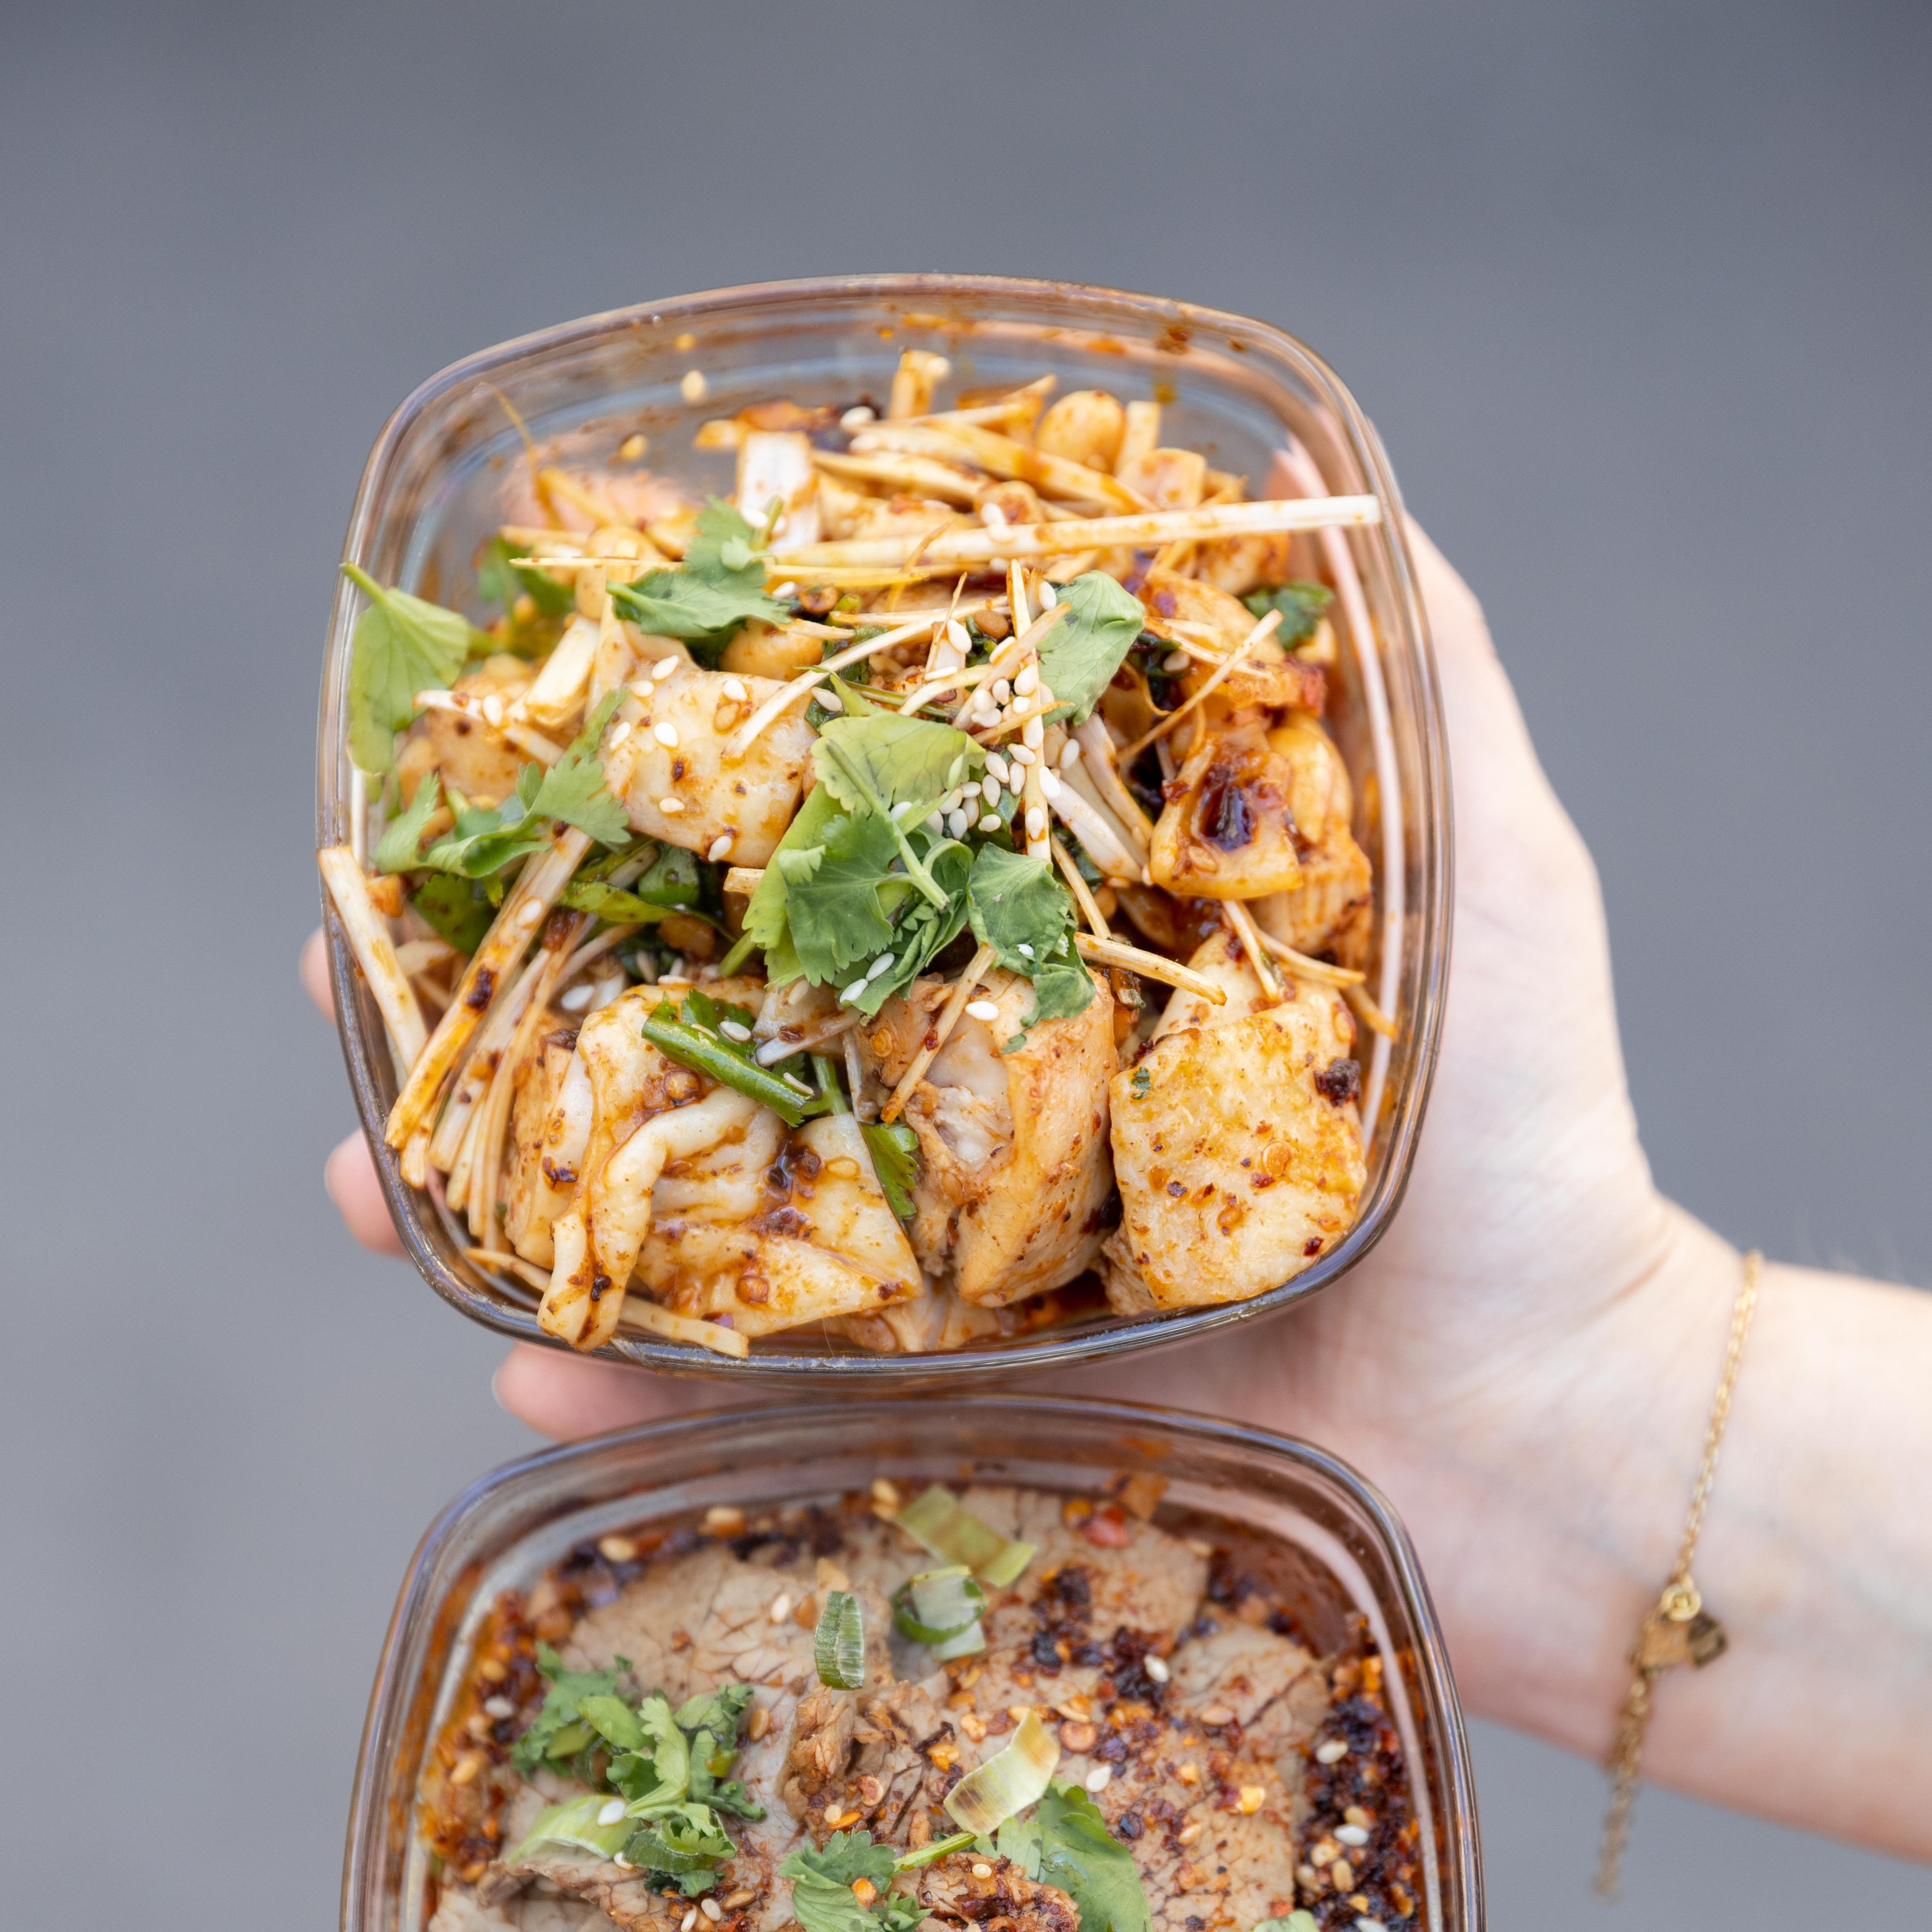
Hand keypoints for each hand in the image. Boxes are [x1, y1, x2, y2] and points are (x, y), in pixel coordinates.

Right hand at [301, 547, 1931, 1861]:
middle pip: (712, 1023)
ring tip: (371, 1184)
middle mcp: (979, 1095)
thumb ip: (1418, 691)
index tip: (526, 746)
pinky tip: (525, 1379)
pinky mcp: (958, 1418)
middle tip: (369, 968)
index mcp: (1059, 957)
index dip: (673, 795)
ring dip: (518, 1200)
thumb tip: (1333, 491)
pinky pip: (765, 1410)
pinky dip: (639, 1398)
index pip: (831, 846)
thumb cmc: (1542, 1146)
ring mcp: (951, 1265)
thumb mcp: (1494, 875)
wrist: (1562, 1440)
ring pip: (694, 1216)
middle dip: (528, 995)